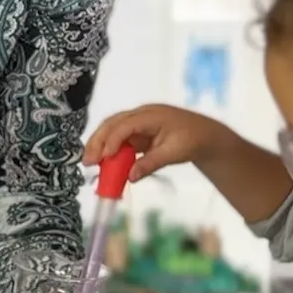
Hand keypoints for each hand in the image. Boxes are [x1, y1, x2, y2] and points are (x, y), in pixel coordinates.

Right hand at [83, 104, 237, 179]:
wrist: (204, 135)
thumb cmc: (192, 141)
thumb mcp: (173, 153)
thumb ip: (151, 164)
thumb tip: (130, 177)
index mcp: (151, 115)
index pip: (125, 125)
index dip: (112, 141)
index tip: (104, 158)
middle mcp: (141, 115)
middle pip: (112, 123)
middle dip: (98, 141)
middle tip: (87, 161)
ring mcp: (138, 122)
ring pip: (112, 129)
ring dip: (100, 144)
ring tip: (89, 161)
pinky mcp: (137, 131)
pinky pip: (119, 138)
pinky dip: (110, 149)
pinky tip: (103, 161)